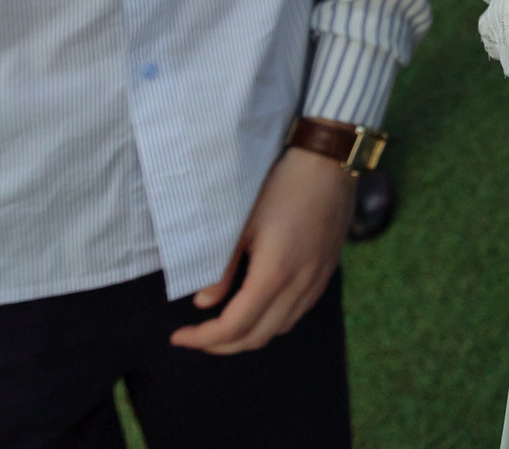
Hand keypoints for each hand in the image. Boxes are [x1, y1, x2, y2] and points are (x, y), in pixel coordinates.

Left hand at [170, 147, 354, 354]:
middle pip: (257, 337)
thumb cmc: (280, 188)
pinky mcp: (326, 272)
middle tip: (196, 336)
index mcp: (274, 275)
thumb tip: (204, 302)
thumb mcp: (241, 224)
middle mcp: (299, 286)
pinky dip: (272, 322)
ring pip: (279, 329)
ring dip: (248, 335)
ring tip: (224, 325)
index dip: (203, 338)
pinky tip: (259, 307)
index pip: (234, 327)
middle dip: (221, 345)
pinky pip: (297, 313)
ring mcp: (316, 281)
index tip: (179, 336)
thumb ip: (221, 268)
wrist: (329, 164)